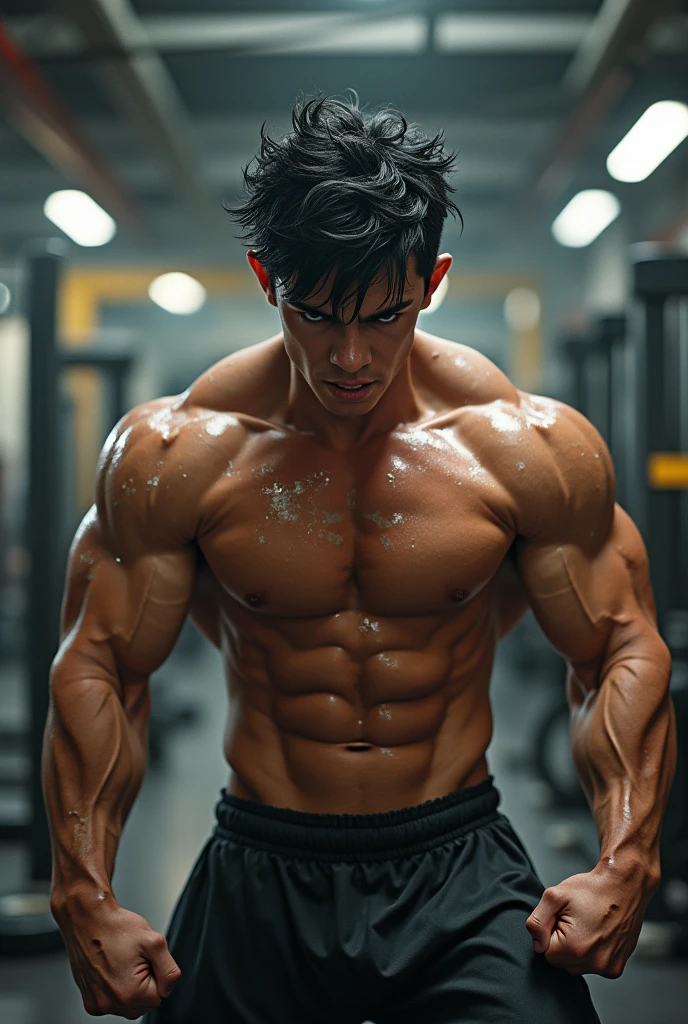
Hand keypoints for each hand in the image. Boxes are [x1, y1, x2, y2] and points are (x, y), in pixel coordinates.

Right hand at [54, 895, 180, 1017]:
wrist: (87, 919)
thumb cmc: (116, 927)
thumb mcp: (154, 942)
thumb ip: (169, 970)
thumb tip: (169, 988)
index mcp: (129, 994)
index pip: (159, 996)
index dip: (156, 973)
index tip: (145, 959)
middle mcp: (110, 1004)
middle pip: (143, 1004)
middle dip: (144, 982)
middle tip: (134, 959)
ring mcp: (97, 1004)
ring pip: (128, 1005)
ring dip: (130, 987)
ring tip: (121, 962)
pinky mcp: (89, 1000)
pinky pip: (112, 1002)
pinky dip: (115, 989)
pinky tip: (111, 969)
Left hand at [525, 862, 656, 978]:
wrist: (624, 885)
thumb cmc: (592, 888)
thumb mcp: (555, 896)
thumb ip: (537, 921)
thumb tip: (536, 944)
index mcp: (575, 948)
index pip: (546, 953)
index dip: (551, 932)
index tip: (563, 919)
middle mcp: (594, 963)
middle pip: (562, 963)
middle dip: (563, 944)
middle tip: (575, 921)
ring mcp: (608, 967)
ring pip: (576, 966)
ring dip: (577, 951)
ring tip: (587, 927)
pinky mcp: (617, 968)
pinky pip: (593, 967)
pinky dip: (592, 954)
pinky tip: (598, 934)